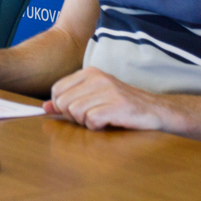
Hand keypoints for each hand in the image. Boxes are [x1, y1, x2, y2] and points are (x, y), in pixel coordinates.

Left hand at [44, 68, 165, 130]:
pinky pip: (91, 120)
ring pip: (75, 112)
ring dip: (86, 122)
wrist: (155, 111)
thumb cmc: (121, 106)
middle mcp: (97, 78)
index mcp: (90, 73)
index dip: (61, 106)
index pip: (57, 90)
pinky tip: (109, 123)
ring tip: (102, 119)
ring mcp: (108, 91)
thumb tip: (44, 107)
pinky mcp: (117, 105)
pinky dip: (97, 127)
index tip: (76, 111)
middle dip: (73, 116)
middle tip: (90, 117)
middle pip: (63, 102)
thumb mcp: (93, 98)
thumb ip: (68, 100)